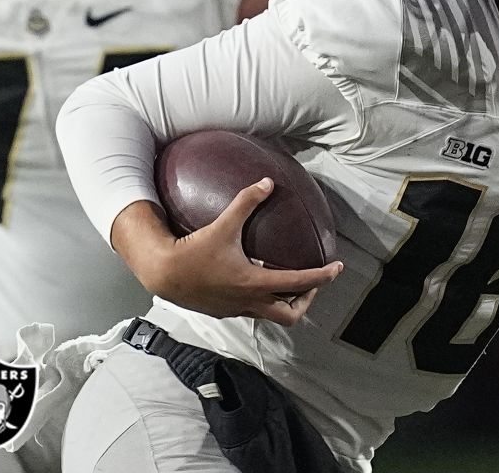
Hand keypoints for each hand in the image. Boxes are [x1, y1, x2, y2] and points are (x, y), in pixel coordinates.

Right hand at [116, 179, 342, 325]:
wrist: (161, 274)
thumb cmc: (192, 251)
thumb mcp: (222, 224)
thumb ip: (246, 202)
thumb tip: (267, 182)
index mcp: (255, 283)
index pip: (300, 283)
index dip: (323, 277)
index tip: (337, 269)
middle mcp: (249, 302)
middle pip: (290, 315)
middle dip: (306, 301)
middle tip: (311, 283)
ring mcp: (236, 310)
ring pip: (270, 316)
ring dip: (284, 302)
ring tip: (288, 283)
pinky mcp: (223, 312)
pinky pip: (251, 311)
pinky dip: (262, 301)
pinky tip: (256, 282)